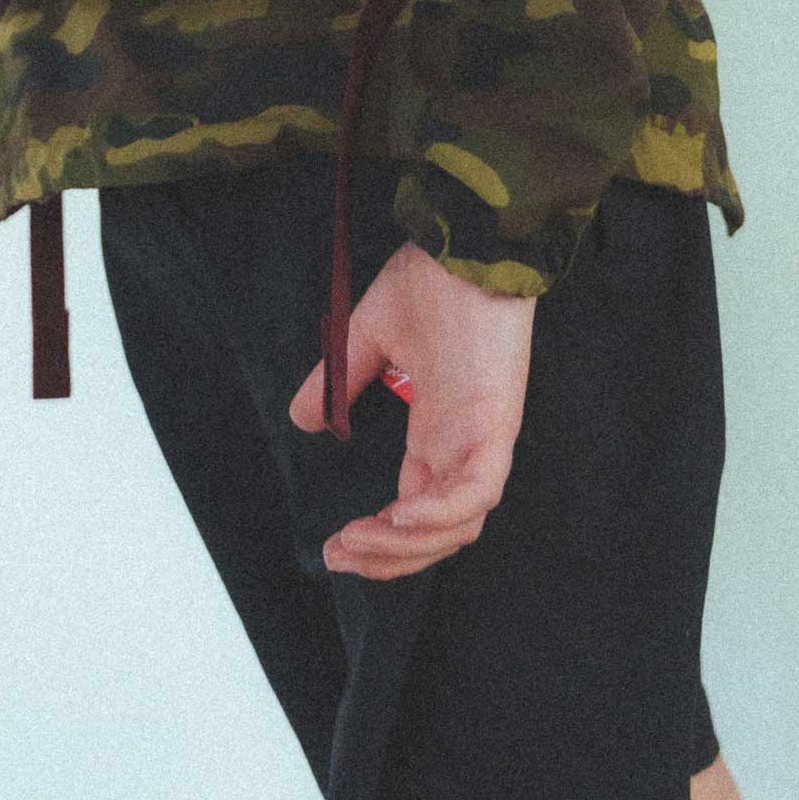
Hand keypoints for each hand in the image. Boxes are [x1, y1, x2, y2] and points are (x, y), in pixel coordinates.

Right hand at [287, 237, 535, 580]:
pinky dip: (438, 516)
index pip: (415, 507)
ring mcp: (484, 439)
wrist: (464, 242)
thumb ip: (339, 379)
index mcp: (439, 430)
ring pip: (456, 526)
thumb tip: (300, 420)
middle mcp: (463, 445)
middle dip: (387, 557)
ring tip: (358, 541)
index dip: (379, 537)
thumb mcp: (370, 336)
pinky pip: (475, 493)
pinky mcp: (498, 426)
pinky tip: (397, 516)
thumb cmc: (431, 281)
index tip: (333, 544)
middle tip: (338, 558)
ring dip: (406, 546)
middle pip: (435, 533)